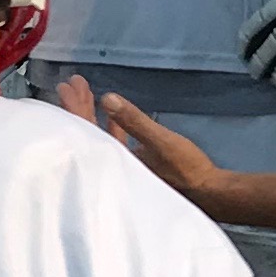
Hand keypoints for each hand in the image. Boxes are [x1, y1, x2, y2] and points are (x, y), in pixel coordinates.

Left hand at [55, 77, 225, 208]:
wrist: (209, 193)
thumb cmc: (187, 169)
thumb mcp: (161, 141)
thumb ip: (134, 122)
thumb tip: (107, 99)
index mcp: (112, 161)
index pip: (85, 130)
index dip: (74, 107)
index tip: (66, 86)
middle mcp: (111, 166)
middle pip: (87, 132)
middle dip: (80, 106)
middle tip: (71, 84)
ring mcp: (123, 166)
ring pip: (100, 136)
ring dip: (94, 113)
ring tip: (88, 92)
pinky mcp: (134, 167)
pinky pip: (115, 142)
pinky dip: (112, 126)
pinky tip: (112, 114)